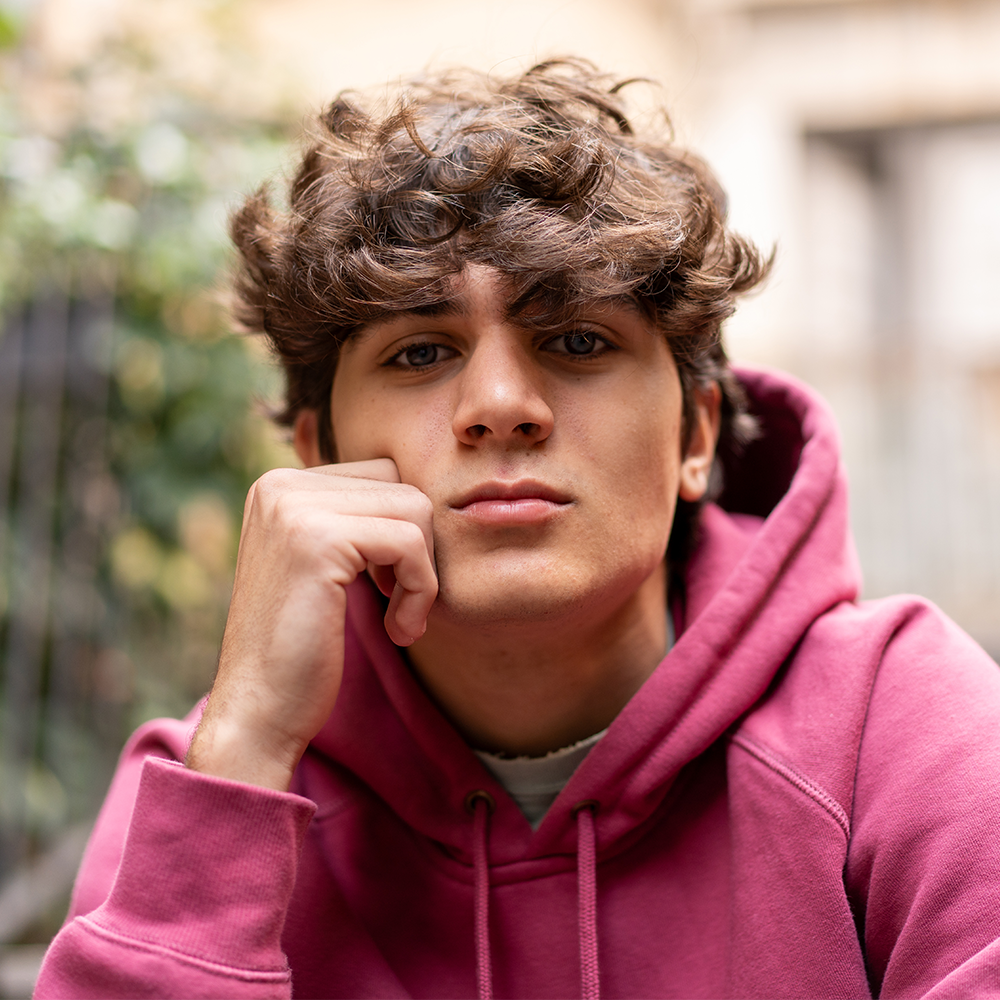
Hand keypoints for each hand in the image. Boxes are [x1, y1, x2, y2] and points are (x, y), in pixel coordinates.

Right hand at [186, 459, 436, 790]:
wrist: (260, 711)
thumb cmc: (303, 645)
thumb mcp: (325, 564)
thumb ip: (355, 517)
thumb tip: (425, 486)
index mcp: (280, 485)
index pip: (384, 475)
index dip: (405, 531)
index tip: (390, 586)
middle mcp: (280, 485)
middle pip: (403, 485)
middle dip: (420, 547)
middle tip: (402, 603)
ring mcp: (294, 508)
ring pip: (414, 509)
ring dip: (424, 573)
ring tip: (401, 619)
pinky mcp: (317, 540)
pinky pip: (410, 542)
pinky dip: (422, 590)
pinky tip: (399, 630)